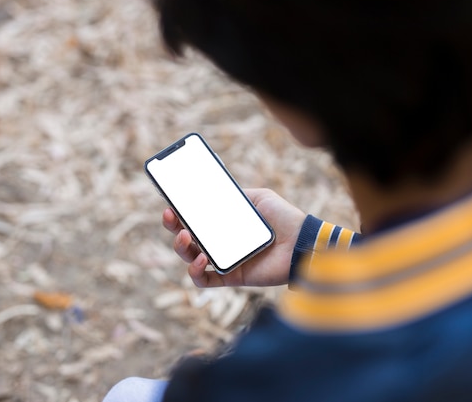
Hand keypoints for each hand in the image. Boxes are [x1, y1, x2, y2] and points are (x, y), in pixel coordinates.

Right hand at [162, 188, 305, 287]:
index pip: (194, 218)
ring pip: (189, 258)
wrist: (301, 242)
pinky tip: (202, 258)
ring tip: (185, 237)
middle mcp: (219, 242)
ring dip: (180, 248)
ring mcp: (222, 260)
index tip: (170, 203)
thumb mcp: (258, 197)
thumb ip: (235, 195)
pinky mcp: (230, 276)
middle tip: (171, 216)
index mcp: (223, 223)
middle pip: (185, 238)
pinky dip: (195, 271)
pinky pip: (203, 279)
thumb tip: (210, 192)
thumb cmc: (283, 218)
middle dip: (172, 227)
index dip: (178, 213)